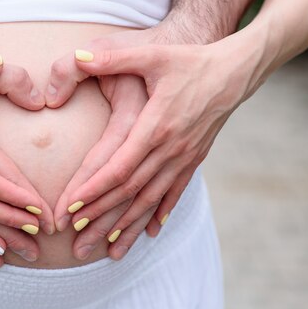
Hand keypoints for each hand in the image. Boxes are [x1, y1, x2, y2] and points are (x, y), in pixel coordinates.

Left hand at [50, 29, 247, 258]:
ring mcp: (185, 157)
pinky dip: (160, 214)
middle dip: (102, 219)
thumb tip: (78, 55)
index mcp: (156, 126)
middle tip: (77, 244)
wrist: (236, 70)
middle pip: (130, 192)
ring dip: (127, 227)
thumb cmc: (190, 60)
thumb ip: (113, 57)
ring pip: (150, 200)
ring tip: (108, 253)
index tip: (71, 208)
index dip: (94, 189)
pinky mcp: (194, 159)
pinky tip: (151, 233)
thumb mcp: (152, 55)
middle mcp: (171, 149)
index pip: (119, 167)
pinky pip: (174, 194)